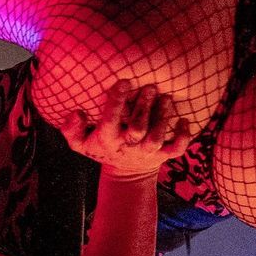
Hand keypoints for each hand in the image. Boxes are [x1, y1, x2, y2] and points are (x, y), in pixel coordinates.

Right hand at [62, 81, 194, 181]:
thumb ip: (71, 130)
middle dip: (144, 108)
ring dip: (162, 118)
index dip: (117, 102)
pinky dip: (183, 137)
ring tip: (166, 98)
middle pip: (137, 130)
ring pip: (157, 138)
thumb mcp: (80, 143)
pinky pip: (176, 150)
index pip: (110, 121)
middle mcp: (128, 147)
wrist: (126, 174)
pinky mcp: (163, 156)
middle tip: (150, 86)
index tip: (123, 81)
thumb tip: (75, 113)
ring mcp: (147, 152)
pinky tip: (184, 121)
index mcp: (108, 140)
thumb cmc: (102, 147)